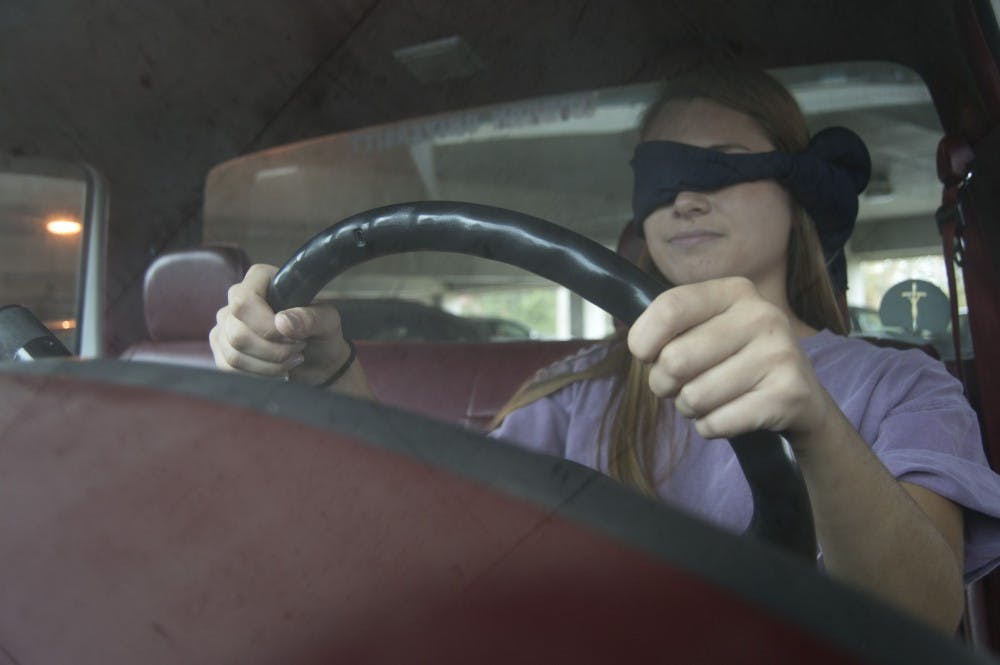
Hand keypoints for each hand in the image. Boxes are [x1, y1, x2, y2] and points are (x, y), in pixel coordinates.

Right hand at [209, 264, 352, 386]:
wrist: (318, 358)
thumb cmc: (321, 332)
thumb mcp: (328, 321)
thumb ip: (310, 318)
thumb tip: (282, 323)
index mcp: (260, 279)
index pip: (244, 301)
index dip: (265, 326)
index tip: (293, 336)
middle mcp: (237, 297)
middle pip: (237, 332)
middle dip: (273, 351)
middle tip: (298, 348)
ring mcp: (225, 323)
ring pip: (233, 354)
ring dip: (268, 365)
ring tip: (292, 359)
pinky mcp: (221, 347)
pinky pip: (228, 367)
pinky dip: (258, 375)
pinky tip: (277, 370)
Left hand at [626, 276, 829, 441]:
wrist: (800, 400)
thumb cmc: (735, 362)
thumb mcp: (708, 328)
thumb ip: (671, 326)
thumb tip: (639, 345)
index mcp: (735, 291)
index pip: (669, 308)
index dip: (643, 340)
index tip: (646, 355)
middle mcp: (761, 315)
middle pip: (674, 359)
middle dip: (664, 384)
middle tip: (679, 386)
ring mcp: (779, 354)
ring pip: (694, 397)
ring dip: (690, 408)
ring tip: (709, 400)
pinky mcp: (788, 394)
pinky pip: (716, 423)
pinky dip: (710, 427)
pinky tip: (728, 416)